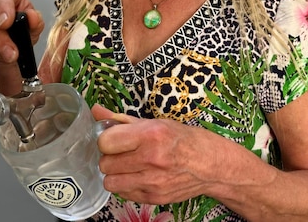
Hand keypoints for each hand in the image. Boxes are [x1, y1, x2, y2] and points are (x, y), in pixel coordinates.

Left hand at [92, 104, 214, 205]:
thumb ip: (122, 120)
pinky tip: (138, 176)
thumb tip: (96, 111)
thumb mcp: (156, 123)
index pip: (105, 142)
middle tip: (122, 153)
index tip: (113, 138)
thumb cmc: (184, 140)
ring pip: (110, 182)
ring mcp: (153, 181)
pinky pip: (123, 193)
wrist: (211, 166)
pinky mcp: (154, 197)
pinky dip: (126, 185)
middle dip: (110, 157)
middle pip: (105, 163)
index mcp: (151, 134)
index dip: (106, 139)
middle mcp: (151, 159)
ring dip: (115, 174)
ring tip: (128, 166)